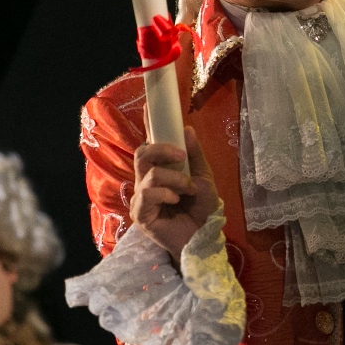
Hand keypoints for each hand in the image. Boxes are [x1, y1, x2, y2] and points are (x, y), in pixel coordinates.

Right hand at [129, 127, 214, 258]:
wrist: (203, 238)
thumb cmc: (202, 211)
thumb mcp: (204, 179)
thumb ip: (194, 156)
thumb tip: (187, 129)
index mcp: (161, 170)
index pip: (150, 144)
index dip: (148, 124)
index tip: (148, 105)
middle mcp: (147, 181)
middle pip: (142, 153)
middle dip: (163, 149)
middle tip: (182, 155)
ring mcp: (141, 198)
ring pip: (149, 173)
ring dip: (174, 177)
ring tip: (188, 189)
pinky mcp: (140, 213)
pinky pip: (147, 194)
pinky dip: (165, 192)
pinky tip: (176, 200)